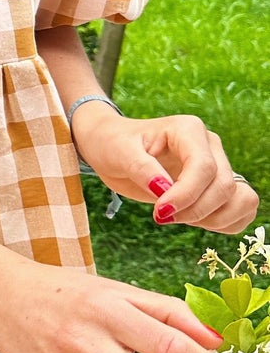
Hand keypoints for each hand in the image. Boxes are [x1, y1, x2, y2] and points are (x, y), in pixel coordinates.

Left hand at [73, 102, 258, 234]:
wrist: (110, 145)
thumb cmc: (112, 143)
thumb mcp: (118, 153)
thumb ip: (142, 169)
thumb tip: (164, 191)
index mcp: (188, 130)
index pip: (203, 167)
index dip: (186, 195)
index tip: (160, 212)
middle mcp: (210, 145)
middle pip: (224, 186)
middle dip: (195, 211)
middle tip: (162, 217)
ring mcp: (218, 164)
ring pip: (242, 198)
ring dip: (215, 219)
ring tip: (180, 218)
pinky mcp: (217, 184)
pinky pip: (242, 208)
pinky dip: (225, 223)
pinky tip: (196, 222)